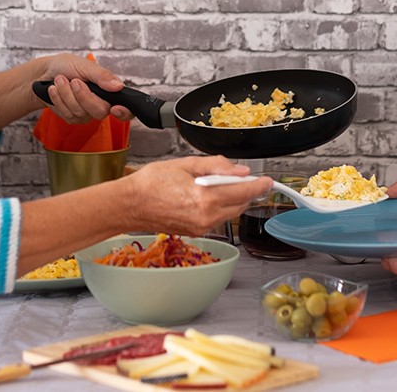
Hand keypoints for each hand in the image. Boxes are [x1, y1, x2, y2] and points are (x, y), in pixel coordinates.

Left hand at [37, 53, 134, 122]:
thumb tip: (118, 86)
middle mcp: (101, 103)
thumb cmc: (66, 66)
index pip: (127, 107)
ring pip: (80, 112)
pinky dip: (58, 100)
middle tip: (74, 81)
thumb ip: (102, 75)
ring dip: (66, 94)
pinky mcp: (73, 118)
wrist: (45, 73)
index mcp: (110, 89)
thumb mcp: (85, 65)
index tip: (115, 108)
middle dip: (83, 96)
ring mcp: (87, 112)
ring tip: (59, 80)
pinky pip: (68, 115)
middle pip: (100, 111)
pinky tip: (54, 90)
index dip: (125, 112)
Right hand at [123, 156, 272, 236]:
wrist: (129, 205)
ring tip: (212, 183)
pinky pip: (217, 219)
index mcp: (204, 198)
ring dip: (230, 198)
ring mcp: (201, 228)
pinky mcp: (196, 232)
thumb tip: (240, 170)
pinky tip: (203, 195)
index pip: (243, 191)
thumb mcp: (185, 164)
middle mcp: (205, 217)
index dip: (259, 185)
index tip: (267, 180)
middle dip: (244, 190)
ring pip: (230, 213)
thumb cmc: (150, 183)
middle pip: (240, 204)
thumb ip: (216, 166)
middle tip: (236, 175)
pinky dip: (218, 206)